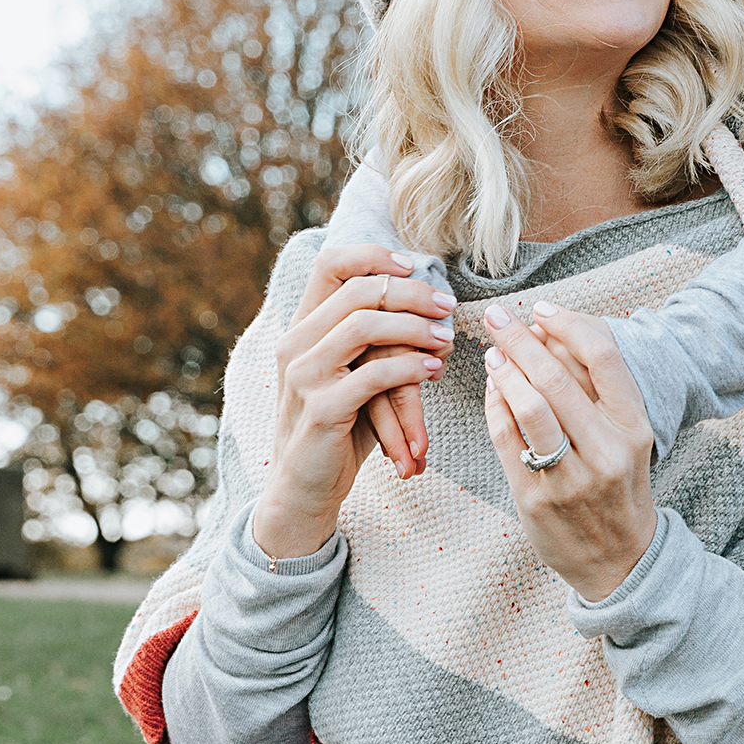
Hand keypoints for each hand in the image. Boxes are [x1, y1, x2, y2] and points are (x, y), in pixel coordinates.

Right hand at [251, 246, 454, 561]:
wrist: (304, 487)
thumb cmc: (339, 427)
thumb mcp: (352, 373)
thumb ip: (372, 340)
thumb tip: (428, 303)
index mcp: (301, 328)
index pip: (329, 265)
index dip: (374, 256)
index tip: (414, 265)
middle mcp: (295, 344)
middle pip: (358, 290)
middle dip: (412, 293)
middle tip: (448, 305)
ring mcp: (303, 376)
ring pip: (365, 325)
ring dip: (416, 328)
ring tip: (447, 340)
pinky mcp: (321, 409)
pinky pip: (374, 374)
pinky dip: (411, 367)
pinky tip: (434, 370)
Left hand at [481, 302, 657, 601]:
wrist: (622, 561)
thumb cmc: (620, 486)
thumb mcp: (627, 437)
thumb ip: (596, 390)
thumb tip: (550, 333)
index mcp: (635, 427)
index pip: (603, 357)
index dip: (568, 324)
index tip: (542, 309)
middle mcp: (606, 450)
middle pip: (557, 377)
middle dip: (521, 339)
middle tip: (498, 316)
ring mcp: (570, 478)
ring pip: (529, 407)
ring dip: (504, 371)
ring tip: (492, 352)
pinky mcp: (536, 498)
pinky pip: (506, 440)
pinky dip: (494, 407)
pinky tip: (491, 390)